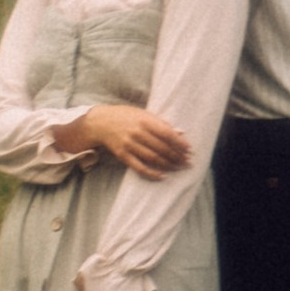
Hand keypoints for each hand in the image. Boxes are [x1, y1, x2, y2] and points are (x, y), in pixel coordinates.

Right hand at [61, 104, 190, 176]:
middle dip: (177, 156)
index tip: (190, 149)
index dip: (179, 143)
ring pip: (153, 158)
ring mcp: (129, 145)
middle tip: (188, 162)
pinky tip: (162, 176)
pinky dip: (152, 173)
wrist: (100, 122)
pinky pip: (139, 167)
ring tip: (179, 168)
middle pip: (161, 147)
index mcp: (144, 120)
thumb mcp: (143, 114)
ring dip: (168, 164)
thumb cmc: (126, 116)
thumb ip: (161, 123)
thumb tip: (180, 132)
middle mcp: (137, 133)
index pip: (166, 133)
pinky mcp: (123, 155)